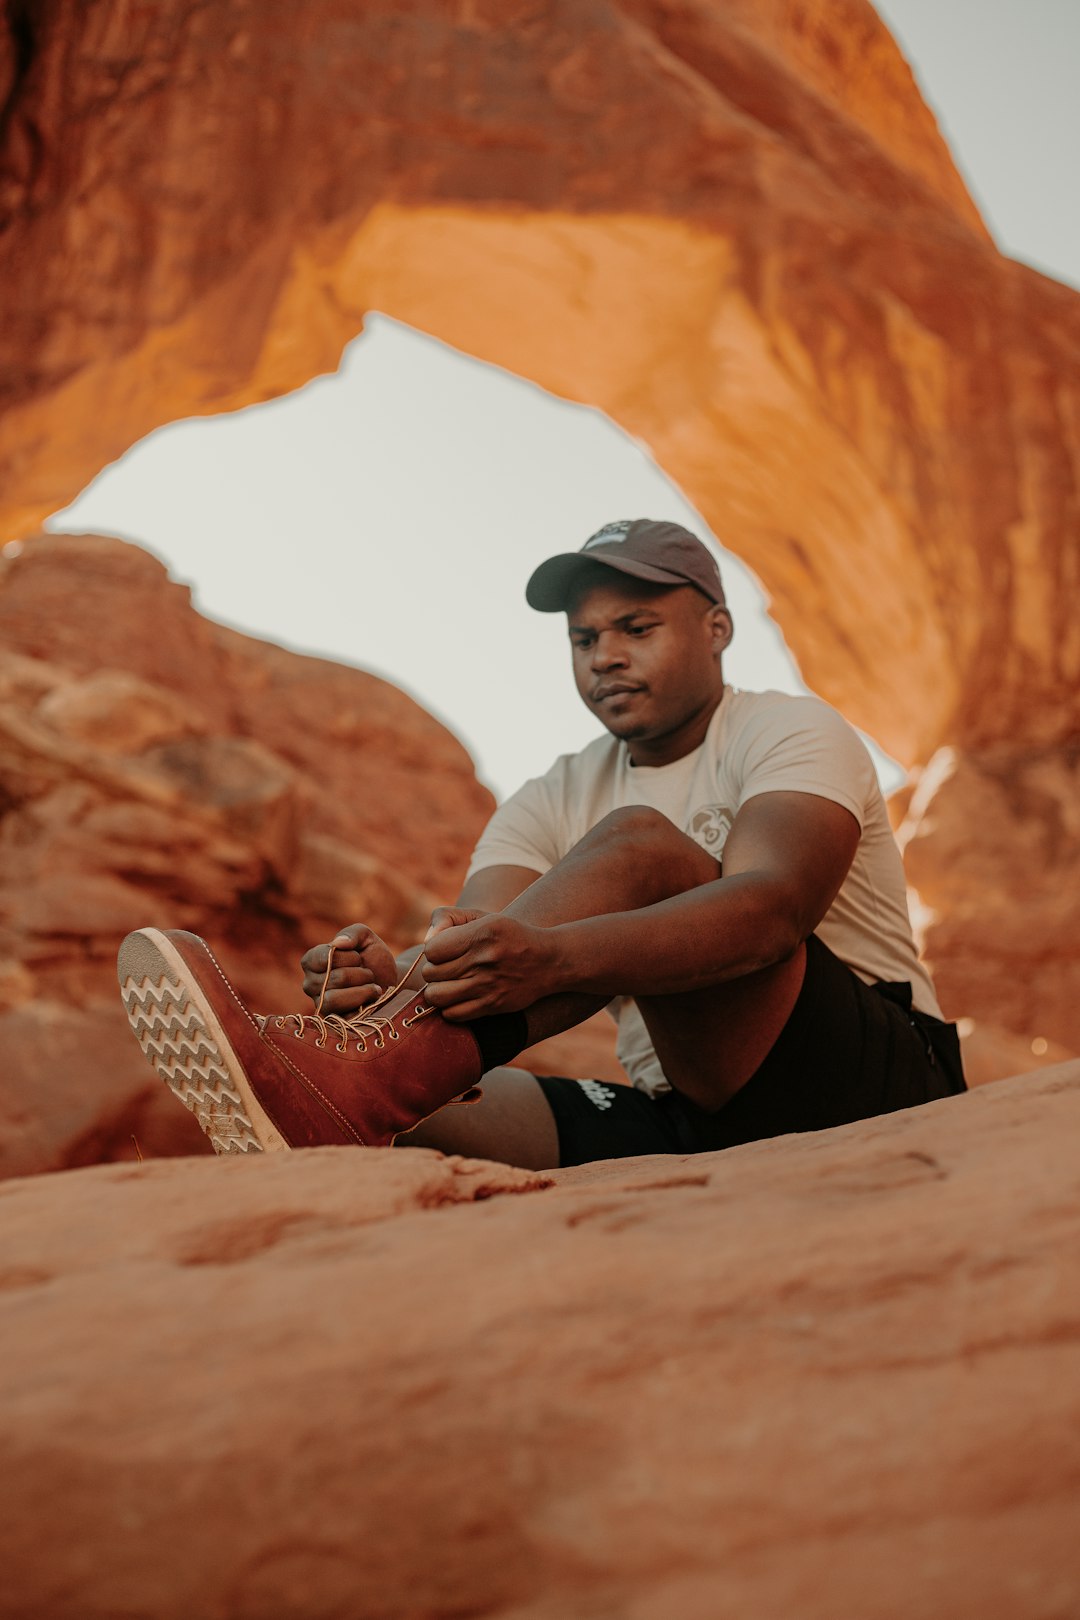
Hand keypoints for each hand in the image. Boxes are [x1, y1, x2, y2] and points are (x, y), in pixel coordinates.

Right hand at [300, 923, 398, 1014]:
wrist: (389, 980)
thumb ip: (352, 933)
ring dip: (362, 991)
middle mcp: (310, 983)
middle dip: (360, 974)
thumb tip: (338, 943)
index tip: (358, 957)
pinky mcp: (334, 1020)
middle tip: (368, 973)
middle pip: (334, 979)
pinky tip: (371, 1000)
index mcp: (311, 961)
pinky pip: (343, 1017)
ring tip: (372, 987)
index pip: (323, 958)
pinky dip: (363, 1005)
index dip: (348, 957)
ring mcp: (320, 1004)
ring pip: (333, 1000)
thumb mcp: (365, 937)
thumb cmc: (372, 956)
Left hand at [421, 912, 558, 1019]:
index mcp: (482, 933)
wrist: (548, 961)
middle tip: (447, 969)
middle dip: (434, 971)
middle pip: (431, 973)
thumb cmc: (507, 935)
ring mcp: (489, 985)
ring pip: (437, 996)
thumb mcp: (483, 917)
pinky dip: (450, 1008)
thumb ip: (448, 920)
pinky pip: (453, 1014)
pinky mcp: (493, 1005)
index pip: (433, 949)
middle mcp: (485, 959)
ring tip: (448, 985)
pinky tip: (460, 997)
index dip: (434, 951)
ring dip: (437, 991)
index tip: (444, 951)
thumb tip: (427, 941)